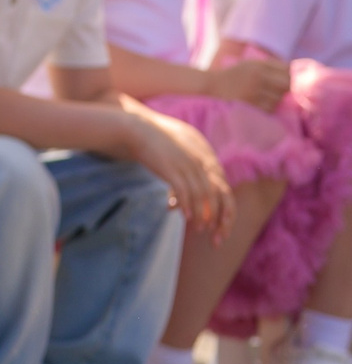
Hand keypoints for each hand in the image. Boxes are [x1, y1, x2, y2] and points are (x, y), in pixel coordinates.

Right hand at [131, 113, 234, 238]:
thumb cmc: (160, 144)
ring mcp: (186, 165)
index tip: (221, 227)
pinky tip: (184, 216)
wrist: (139, 129)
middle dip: (218, 218)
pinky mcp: (170, 168)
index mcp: (206, 161)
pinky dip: (186, 206)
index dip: (225, 211)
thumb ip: (196, 167)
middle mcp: (200, 163)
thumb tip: (200, 188)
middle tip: (214, 234)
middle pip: (216, 195)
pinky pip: (183, 191)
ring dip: (201, 215)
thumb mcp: (185, 153)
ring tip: (199, 228)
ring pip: (201, 196)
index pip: (224, 190)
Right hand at [206, 55, 290, 112]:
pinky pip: (269, 109)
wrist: (210, 86)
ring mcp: (253, 91)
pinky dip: (266, 108)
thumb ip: (272, 66)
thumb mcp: (251, 64)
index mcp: (259, 65)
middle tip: (275, 90)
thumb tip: (297, 71)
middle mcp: (257, 77)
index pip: (288, 71)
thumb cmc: (234, 75)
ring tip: (262, 97)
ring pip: (278, 99)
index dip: (291, 77)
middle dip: (284, 89)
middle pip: (286, 85)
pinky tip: (257, 104)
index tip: (287, 81)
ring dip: (274, 99)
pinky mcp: (249, 104)